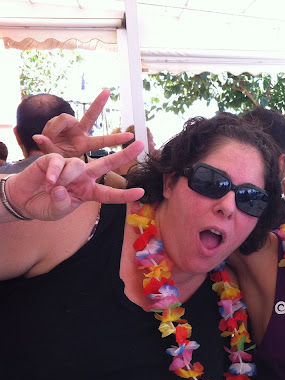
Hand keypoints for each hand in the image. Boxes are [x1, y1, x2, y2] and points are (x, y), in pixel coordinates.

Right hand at [4, 142, 144, 221]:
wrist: (24, 199)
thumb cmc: (45, 205)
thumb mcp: (56, 211)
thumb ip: (61, 204)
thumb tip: (62, 189)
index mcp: (89, 191)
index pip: (110, 193)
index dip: (125, 194)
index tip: (141, 192)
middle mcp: (83, 177)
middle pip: (107, 164)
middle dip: (124, 154)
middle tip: (140, 145)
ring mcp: (69, 167)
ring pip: (78, 165)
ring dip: (67, 177)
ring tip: (53, 187)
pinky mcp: (53, 159)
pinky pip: (58, 162)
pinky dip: (54, 173)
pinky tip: (48, 182)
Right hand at [33, 90, 133, 157]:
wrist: (49, 157)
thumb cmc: (57, 162)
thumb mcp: (54, 159)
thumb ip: (48, 148)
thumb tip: (38, 136)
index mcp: (85, 144)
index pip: (102, 140)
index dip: (116, 138)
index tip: (131, 136)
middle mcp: (81, 131)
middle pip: (90, 115)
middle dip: (98, 103)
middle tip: (107, 91)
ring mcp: (71, 125)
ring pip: (66, 118)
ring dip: (56, 127)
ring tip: (52, 139)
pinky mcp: (62, 121)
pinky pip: (56, 119)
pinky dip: (51, 127)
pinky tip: (49, 134)